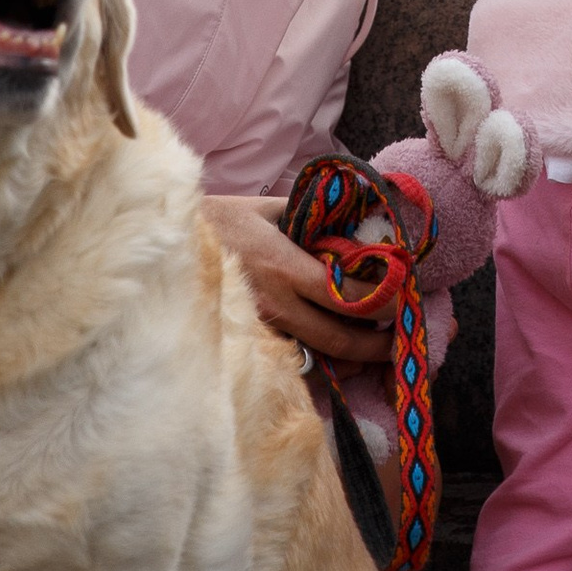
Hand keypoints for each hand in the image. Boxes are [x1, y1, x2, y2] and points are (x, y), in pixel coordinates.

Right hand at [200, 194, 390, 365]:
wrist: (167, 245)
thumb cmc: (217, 219)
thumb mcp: (267, 208)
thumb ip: (310, 214)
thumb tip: (351, 215)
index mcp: (284, 267)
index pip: (347, 295)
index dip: (382, 302)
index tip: (404, 297)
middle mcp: (275, 306)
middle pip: (338, 339)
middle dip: (375, 345)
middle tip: (399, 340)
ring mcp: (259, 330)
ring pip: (316, 356)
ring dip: (350, 359)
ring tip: (376, 352)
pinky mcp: (247, 342)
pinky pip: (292, 359)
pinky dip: (319, 362)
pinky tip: (337, 359)